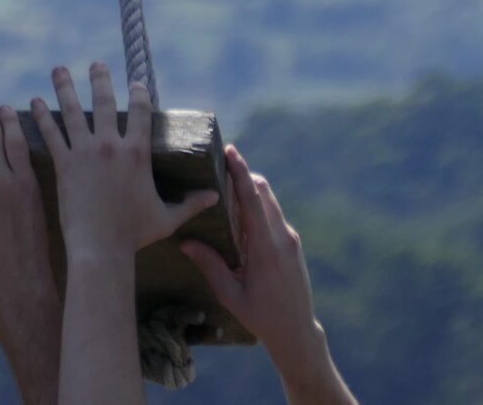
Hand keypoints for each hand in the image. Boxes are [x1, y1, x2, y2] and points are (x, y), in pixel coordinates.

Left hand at [33, 63, 214, 265]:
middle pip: (103, 101)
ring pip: (72, 111)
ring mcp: (85, 152)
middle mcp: (111, 145)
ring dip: (64, 87)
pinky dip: (40, 116)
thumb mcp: (167, 218)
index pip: (140, 112)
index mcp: (137, 153)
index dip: (138, 93)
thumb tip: (215, 197)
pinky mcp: (64, 164)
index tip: (135, 82)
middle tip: (95, 64)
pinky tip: (33, 102)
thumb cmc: (134, 236)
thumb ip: (190, 204)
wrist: (100, 249)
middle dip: (99, 79)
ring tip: (58, 69)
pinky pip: (50, 133)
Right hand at [181, 145, 345, 394]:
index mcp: (267, 248)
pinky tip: (239, 213)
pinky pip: (273, 215)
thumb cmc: (261, 317)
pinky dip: (256, 206)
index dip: (240, 173)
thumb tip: (185, 241)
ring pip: (269, 202)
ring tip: (224, 187)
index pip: (252, 200)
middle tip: (218, 165)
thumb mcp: (230, 294)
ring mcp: (291, 239)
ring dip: (249, 190)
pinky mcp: (292, 244)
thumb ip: (210, 265)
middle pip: (262, 192)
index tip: (230, 151)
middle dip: (242, 175)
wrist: (297, 331)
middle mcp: (283, 237)